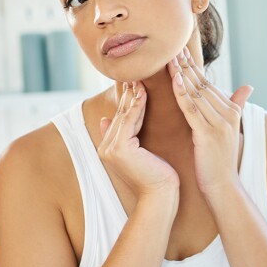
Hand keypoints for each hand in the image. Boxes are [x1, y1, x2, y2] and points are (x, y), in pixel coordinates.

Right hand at [98, 81, 180, 202]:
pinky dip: (137, 106)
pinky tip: (143, 92)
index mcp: (110, 148)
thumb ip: (127, 134)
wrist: (161, 196)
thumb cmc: (159, 176)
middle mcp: (106, 147)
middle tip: (136, 71)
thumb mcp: (140, 151)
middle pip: (121, 113)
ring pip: (124, 115)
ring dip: (133, 94)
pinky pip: (130, 121)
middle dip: (130, 92)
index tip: (136, 80)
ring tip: (140, 76)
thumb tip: (105, 117)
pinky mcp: (119, 148)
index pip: (122, 118)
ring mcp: (110, 148)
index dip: (129, 99)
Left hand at [168, 47, 253, 198]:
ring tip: (168, 58)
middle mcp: (227, 113)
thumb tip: (248, 87)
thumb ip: (237, 105)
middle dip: (186, 65)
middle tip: (171, 48)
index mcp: (231, 110)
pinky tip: (174, 80)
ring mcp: (219, 124)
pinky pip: (192, 110)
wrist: (224, 186)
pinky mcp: (207, 134)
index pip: (208, 84)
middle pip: (202, 84)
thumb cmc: (222, 160)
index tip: (180, 52)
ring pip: (196, 93)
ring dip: (181, 74)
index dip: (193, 67)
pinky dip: (182, 94)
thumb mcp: (231, 129)